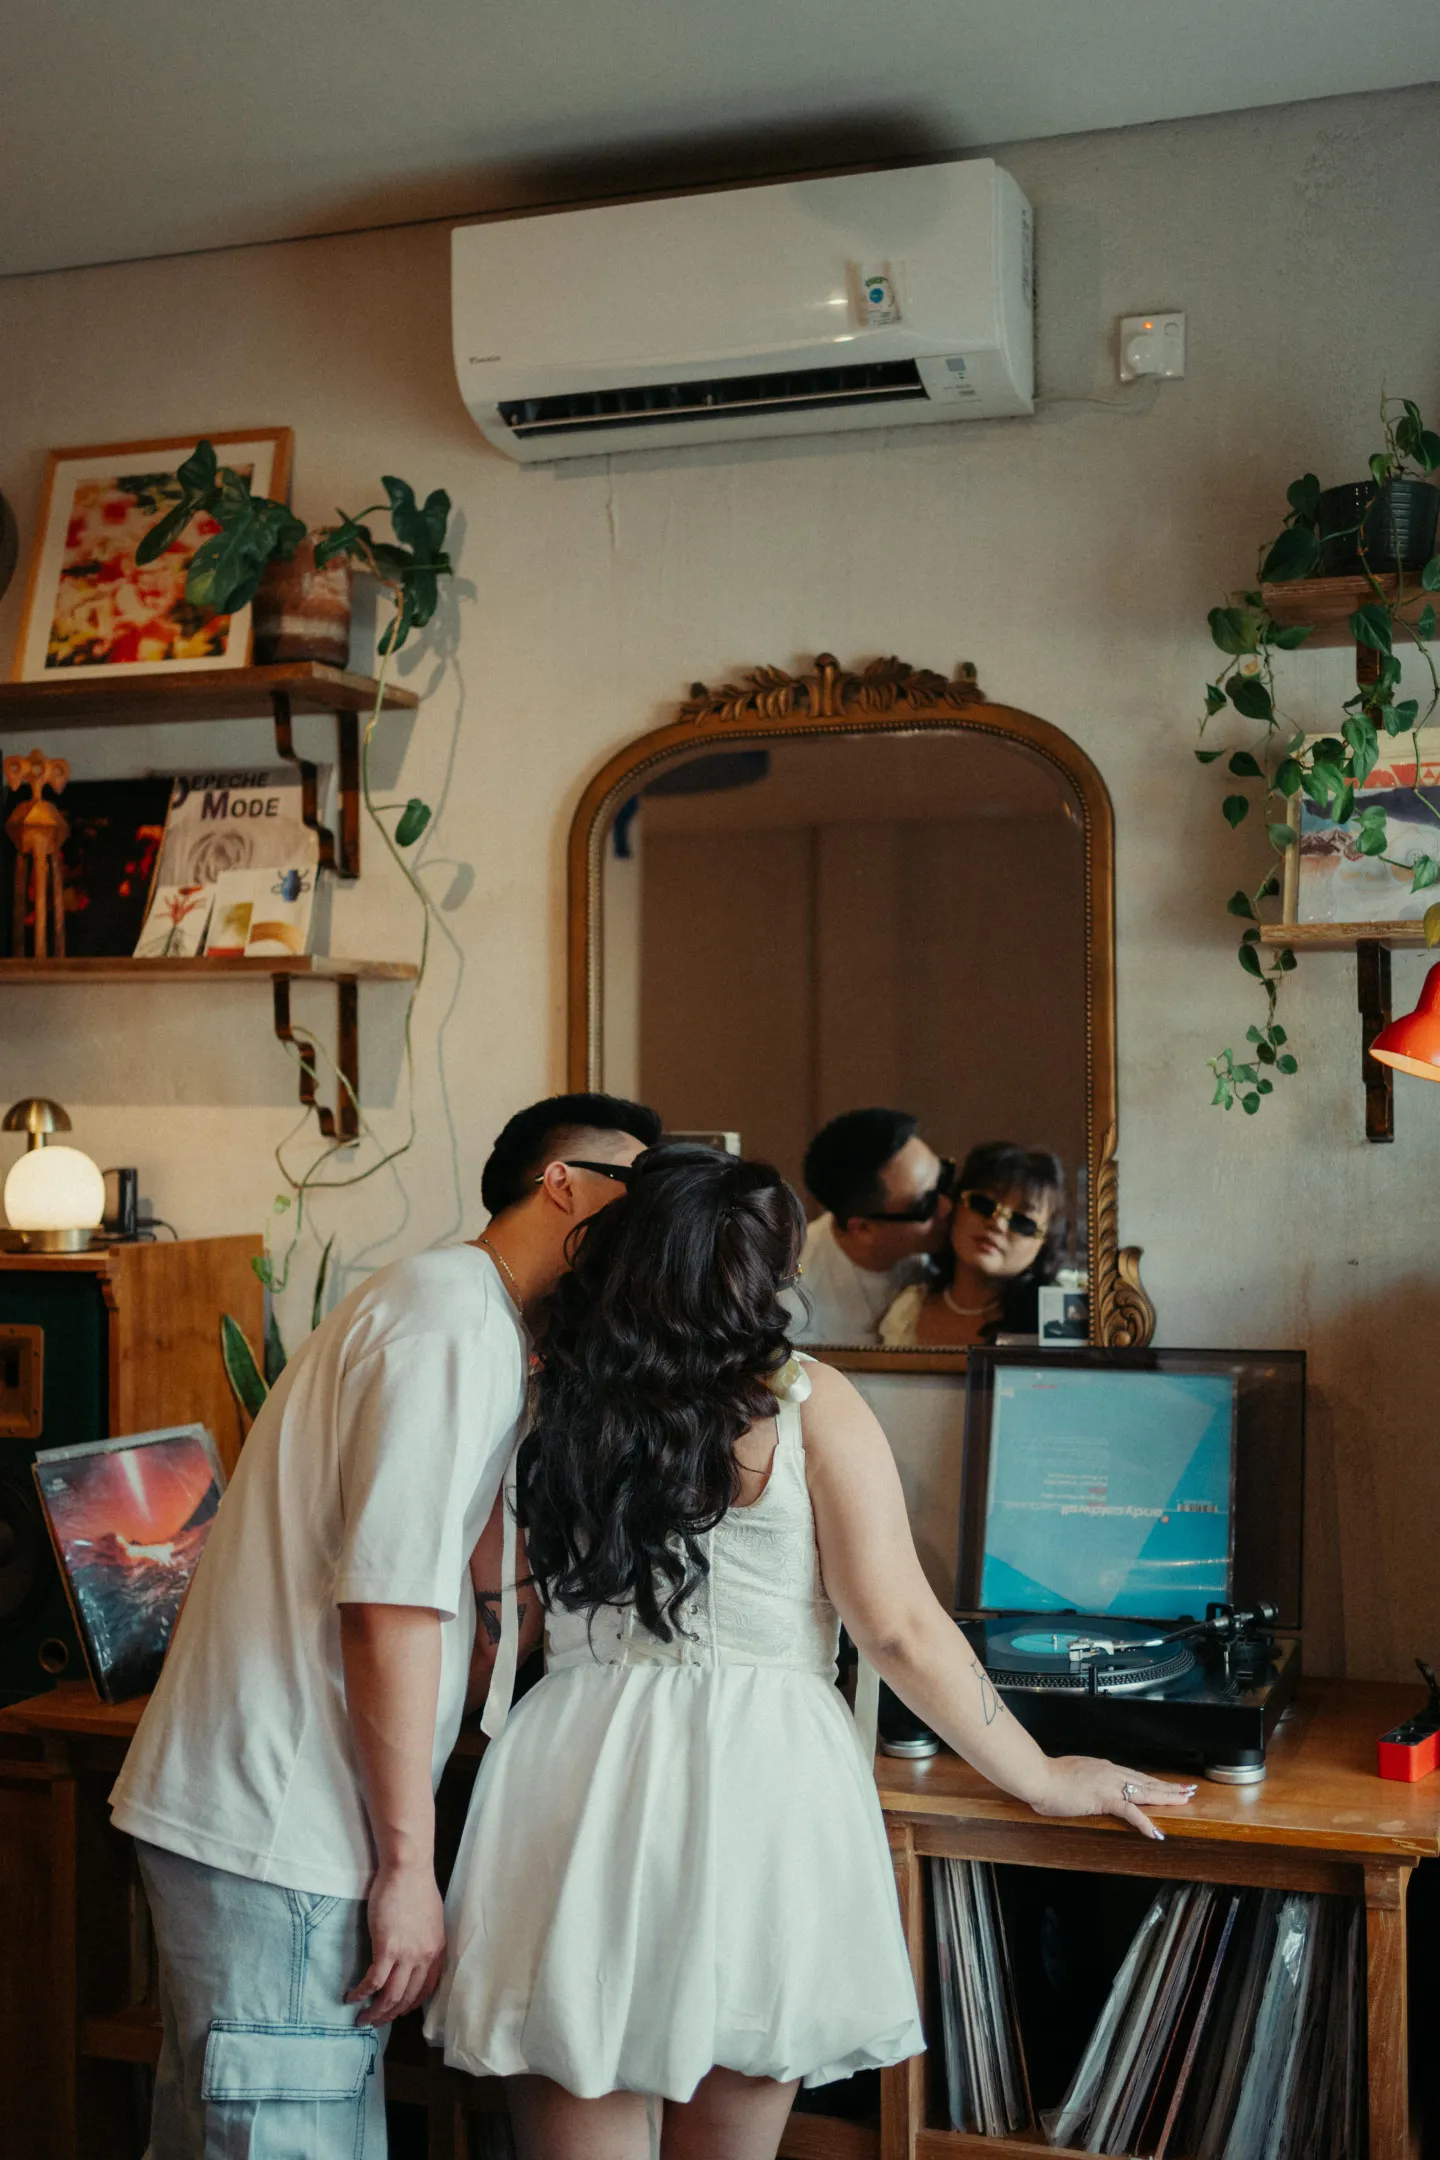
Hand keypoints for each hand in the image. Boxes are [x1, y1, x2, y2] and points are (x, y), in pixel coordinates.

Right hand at [346, 1860, 445, 2025]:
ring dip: (375, 2013)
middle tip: (376, 2022)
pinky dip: (361, 1994)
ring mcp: (406, 1954)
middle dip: (390, 2015)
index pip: (427, 1989)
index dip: (412, 2005)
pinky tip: (352, 1997)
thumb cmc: (416, 1886)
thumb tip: (414, 1952)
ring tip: (361, 2019)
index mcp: (436, 1949)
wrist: (408, 1868)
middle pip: (407, 1998)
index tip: (399, 2011)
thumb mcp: (431, 1918)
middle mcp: (424, 1956)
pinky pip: (373, 1981)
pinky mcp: (387, 1948)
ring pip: (390, 1996)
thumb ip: (425, 1939)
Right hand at [1030, 1755, 1197, 1839]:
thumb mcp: (1072, 1777)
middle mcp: (1111, 1773)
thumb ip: (1084, 1782)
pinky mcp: (1104, 1798)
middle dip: (1168, 1786)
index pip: (1134, 1775)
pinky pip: (1130, 1811)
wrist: (1039, 1777)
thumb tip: (1087, 1788)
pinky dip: (1145, 1822)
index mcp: (1103, 1768)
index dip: (1152, 1780)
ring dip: (1166, 1797)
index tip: (1166, 1783)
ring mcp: (1109, 1784)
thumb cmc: (1048, 1778)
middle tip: (1188, 1789)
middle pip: (1146, 1781)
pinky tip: (1156, 1831)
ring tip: (1184, 1800)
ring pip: (1145, 1791)